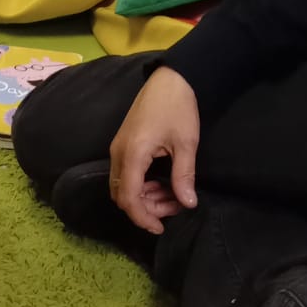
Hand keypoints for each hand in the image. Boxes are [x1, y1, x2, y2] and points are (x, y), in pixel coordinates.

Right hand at [108, 67, 200, 234]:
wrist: (170, 77)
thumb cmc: (178, 107)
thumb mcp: (186, 144)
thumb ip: (183, 176)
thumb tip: (188, 203)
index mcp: (132, 155)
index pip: (129, 199)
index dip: (143, 218)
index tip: (160, 228)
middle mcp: (118, 154)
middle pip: (122, 196)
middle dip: (146, 208)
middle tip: (175, 206)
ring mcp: (118, 149)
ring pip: (123, 187)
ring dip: (145, 197)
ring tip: (173, 194)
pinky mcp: (123, 145)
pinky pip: (126, 175)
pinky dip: (141, 185)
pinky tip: (162, 182)